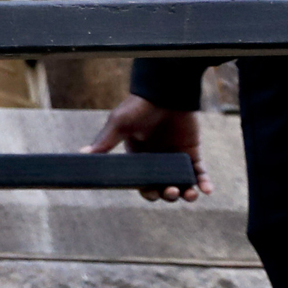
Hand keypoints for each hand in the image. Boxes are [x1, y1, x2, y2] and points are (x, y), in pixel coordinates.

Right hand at [85, 94, 209, 202]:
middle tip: (171, 191)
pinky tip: (206, 190)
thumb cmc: (139, 107)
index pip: (143, 184)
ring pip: (182, 184)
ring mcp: (175, 158)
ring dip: (186, 194)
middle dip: (167, 195)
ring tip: (189, 193)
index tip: (151, 193)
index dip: (147, 192)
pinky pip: (199, 172)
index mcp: (138, 159)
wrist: (165, 93)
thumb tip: (82, 155)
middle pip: (163, 188)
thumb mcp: (119, 125)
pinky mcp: (192, 153)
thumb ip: (104, 142)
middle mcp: (156, 162)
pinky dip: (204, 183)